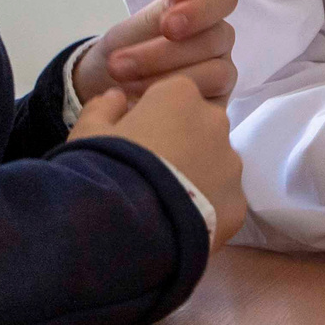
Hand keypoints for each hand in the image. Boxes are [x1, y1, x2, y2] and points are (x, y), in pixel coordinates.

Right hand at [70, 75, 248, 249]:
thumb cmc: (102, 168)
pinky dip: (204, 211)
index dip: (150, 119)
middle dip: (178, 144)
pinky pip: (221, 202)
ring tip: (161, 203)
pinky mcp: (238, 204)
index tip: (132, 141)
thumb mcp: (87, 133)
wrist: (123, 228)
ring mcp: (231, 164)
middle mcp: (215, 121)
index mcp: (180, 95)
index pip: (171, 97)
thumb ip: (103, 108)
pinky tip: (176, 225)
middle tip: (147, 173)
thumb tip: (116, 97)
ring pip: (215, 165)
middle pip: (198, 128)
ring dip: (195, 177)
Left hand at [75, 0, 237, 103]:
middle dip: (164, 53)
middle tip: (119, 65)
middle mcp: (218, 39)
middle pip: (216, 38)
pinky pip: (211, 104)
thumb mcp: (135, 27)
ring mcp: (221, 71)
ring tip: (123, 85)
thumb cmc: (125, 49)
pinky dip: (174, 104)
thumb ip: (163, 8)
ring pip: (217, 71)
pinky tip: (141, 103)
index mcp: (204, 9)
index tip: (167, 26)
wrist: (103, 89)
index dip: (201, 9)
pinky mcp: (216, 104)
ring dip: (166, 79)